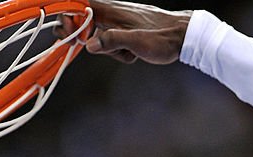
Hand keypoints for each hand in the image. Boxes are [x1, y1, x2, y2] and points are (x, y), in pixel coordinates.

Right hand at [58, 2, 191, 63]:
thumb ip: (112, 41)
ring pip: (99, 36)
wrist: (184, 35)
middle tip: (85, 46)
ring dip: (108, 50)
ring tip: (127, 54)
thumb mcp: (137, 42)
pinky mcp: (127, 32)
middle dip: (81, 37)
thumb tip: (89, 45)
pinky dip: (120, 52)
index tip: (67, 34)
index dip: (67, 18)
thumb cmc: (163, 37)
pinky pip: (114, 43)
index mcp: (110, 11)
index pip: (77, 6)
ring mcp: (120, 23)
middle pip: (83, 22)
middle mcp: (112, 13)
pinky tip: (134, 55)